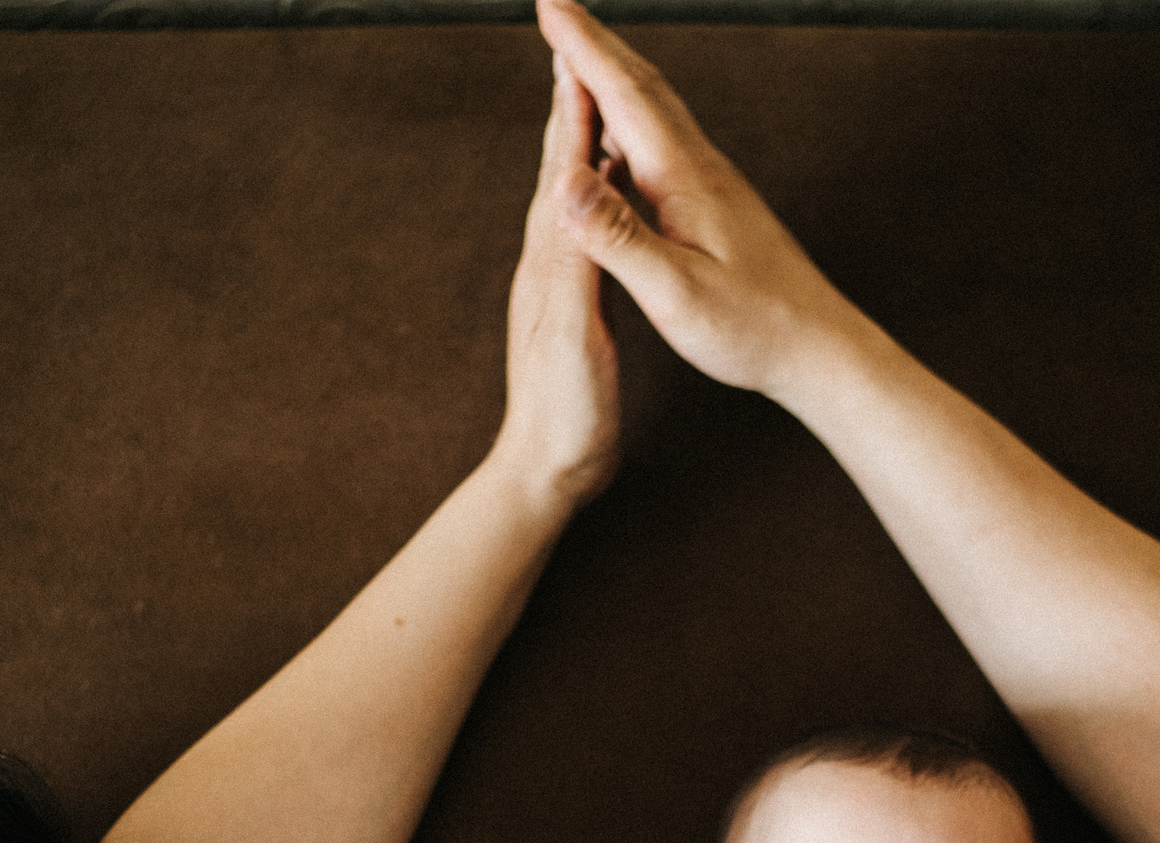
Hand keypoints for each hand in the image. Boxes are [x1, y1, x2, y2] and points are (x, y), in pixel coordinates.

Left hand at [491, 47, 622, 509]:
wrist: (549, 469)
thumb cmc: (566, 412)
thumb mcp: (575, 338)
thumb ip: (577, 268)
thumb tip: (572, 198)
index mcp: (552, 265)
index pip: (563, 173)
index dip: (573, 114)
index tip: (579, 57)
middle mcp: (548, 264)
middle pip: (558, 171)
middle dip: (569, 112)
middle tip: (578, 55)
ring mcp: (559, 285)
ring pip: (571, 198)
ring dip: (582, 147)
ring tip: (595, 106)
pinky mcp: (576, 307)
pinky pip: (590, 233)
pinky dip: (600, 199)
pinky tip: (611, 196)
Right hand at [533, 0, 869, 399]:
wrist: (818, 347)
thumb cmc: (753, 328)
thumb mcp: (676, 293)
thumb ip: (619, 238)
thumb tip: (567, 182)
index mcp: (682, 180)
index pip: (622, 96)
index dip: (581, 48)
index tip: (549, 5)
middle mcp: (701, 168)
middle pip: (642, 87)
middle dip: (594, 45)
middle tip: (557, 11)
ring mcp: (714, 183)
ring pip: (658, 110)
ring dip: (617, 75)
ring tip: (582, 58)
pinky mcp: (721, 205)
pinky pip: (669, 141)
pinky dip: (636, 118)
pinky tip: (628, 137)